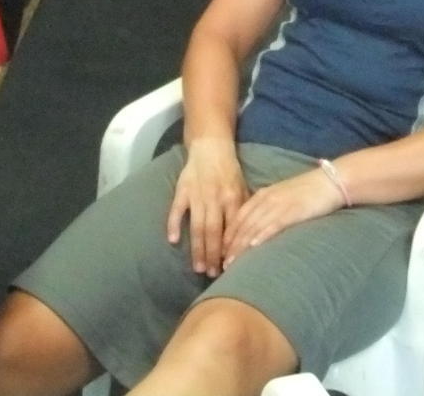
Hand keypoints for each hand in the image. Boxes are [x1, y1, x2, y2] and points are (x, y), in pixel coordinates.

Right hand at [167, 139, 247, 276]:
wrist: (211, 148)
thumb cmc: (229, 171)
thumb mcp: (242, 188)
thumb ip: (244, 210)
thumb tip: (250, 235)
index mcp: (232, 198)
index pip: (232, 228)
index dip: (231, 248)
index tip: (231, 266)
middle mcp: (215, 198)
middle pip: (213, 231)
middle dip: (213, 255)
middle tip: (213, 274)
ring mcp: (197, 195)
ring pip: (197, 226)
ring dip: (197, 248)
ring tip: (198, 268)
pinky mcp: (182, 190)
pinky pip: (176, 209)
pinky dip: (173, 224)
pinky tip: (172, 240)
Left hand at [221, 167, 343, 269]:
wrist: (330, 181)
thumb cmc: (308, 192)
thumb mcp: (282, 197)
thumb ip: (268, 209)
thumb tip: (256, 229)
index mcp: (262, 195)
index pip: (238, 217)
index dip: (227, 236)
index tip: (220, 253)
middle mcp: (266, 199)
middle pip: (242, 224)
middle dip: (230, 245)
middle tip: (221, 264)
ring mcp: (278, 204)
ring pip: (253, 227)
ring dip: (240, 246)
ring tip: (231, 263)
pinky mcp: (292, 211)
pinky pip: (273, 225)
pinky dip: (261, 236)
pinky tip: (253, 248)